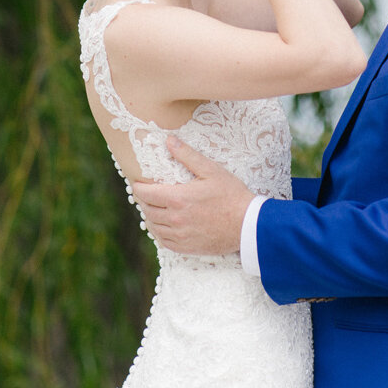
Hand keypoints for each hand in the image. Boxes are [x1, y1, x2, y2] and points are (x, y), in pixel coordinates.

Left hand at [128, 135, 253, 255]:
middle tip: (148, 194)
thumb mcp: (211, 170)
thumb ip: (187, 155)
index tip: (140, 183)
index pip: (144, 194)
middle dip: (144, 200)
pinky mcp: (187, 247)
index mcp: (177, 198)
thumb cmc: (232, 195)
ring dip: (150, 216)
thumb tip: (169, 140)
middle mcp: (175, 218)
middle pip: (146, 209)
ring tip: (155, 208)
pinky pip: (163, 241)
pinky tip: (164, 225)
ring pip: (153, 226)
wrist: (249, 225)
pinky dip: (159, 232)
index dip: (139, 187)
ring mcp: (180, 235)